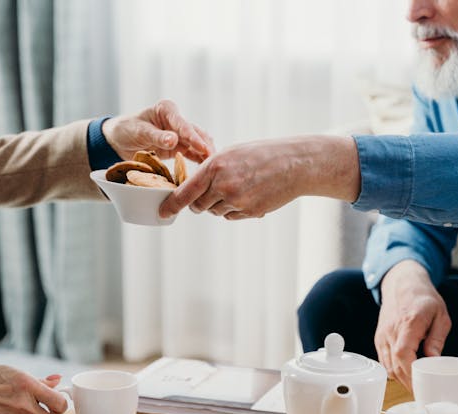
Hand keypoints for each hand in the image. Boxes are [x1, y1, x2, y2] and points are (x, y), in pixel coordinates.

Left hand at [102, 99, 213, 162]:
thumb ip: (156, 136)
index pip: (183, 124)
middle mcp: (176, 119)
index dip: (194, 137)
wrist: (119, 139)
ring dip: (205, 153)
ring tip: (215, 166)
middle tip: (214, 159)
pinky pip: (192, 152)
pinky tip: (207, 168)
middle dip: (205, 145)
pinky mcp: (178, 145)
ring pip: (196, 143)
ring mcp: (179, 133)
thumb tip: (173, 140)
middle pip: (194, 133)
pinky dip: (199, 159)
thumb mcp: (139, 131)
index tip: (202, 147)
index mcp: (166, 109)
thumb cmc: (126, 130)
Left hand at [159, 135, 359, 219]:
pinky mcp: (249, 212)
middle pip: (199, 206)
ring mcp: (237, 201)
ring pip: (215, 211)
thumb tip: (194, 186)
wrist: (294, 164)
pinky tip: (249, 195)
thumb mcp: (231, 153)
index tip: (162, 212)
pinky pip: (231, 216)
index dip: (171, 205)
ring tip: (239, 187)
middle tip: (212, 192)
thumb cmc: (262, 154)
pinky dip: (234, 210)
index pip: (185, 192)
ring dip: (219, 204)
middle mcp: (223, 186)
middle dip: (199, 203)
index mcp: (215, 167)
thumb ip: (211, 169)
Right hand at [375, 260, 451, 389]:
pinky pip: (383, 360)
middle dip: (408, 382)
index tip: (421, 385)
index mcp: (408, 323)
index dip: (410, 372)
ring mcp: (382, 335)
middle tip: (423, 395)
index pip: (402, 353)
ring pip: (387, 365)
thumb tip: (434, 361)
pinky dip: (393, 370)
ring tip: (415, 387)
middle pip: (394, 364)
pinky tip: (405, 375)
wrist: (402, 284)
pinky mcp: (379, 338)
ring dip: (400, 378)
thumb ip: (437, 339)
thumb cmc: (423, 298)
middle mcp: (391, 330)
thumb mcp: (440, 316)